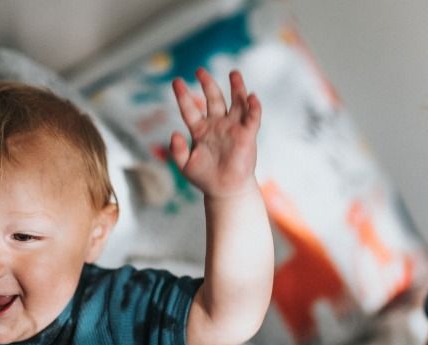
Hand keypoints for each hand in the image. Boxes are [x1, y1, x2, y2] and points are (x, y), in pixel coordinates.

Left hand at [170, 68, 260, 198]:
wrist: (225, 191)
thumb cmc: (205, 179)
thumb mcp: (185, 165)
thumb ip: (177, 150)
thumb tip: (174, 133)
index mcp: (200, 130)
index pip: (190, 108)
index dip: (183, 95)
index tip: (176, 81)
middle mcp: (217, 125)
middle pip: (213, 99)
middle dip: (208, 84)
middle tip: (200, 70)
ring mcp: (233, 128)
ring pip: (236, 102)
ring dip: (236, 88)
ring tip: (234, 73)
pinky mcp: (247, 135)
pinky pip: (252, 117)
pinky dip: (253, 107)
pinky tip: (251, 97)